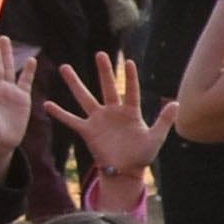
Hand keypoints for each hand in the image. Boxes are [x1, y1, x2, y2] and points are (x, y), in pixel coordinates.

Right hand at [48, 52, 165, 183]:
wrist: (126, 170)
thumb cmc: (142, 154)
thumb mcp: (156, 137)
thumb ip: (164, 120)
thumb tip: (176, 103)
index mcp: (131, 112)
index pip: (131, 91)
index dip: (130, 77)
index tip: (128, 61)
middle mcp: (113, 112)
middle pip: (107, 87)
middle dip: (104, 71)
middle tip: (100, 53)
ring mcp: (98, 120)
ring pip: (84, 97)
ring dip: (75, 83)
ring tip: (65, 67)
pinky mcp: (87, 131)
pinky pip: (71, 120)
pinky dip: (59, 113)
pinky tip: (46, 104)